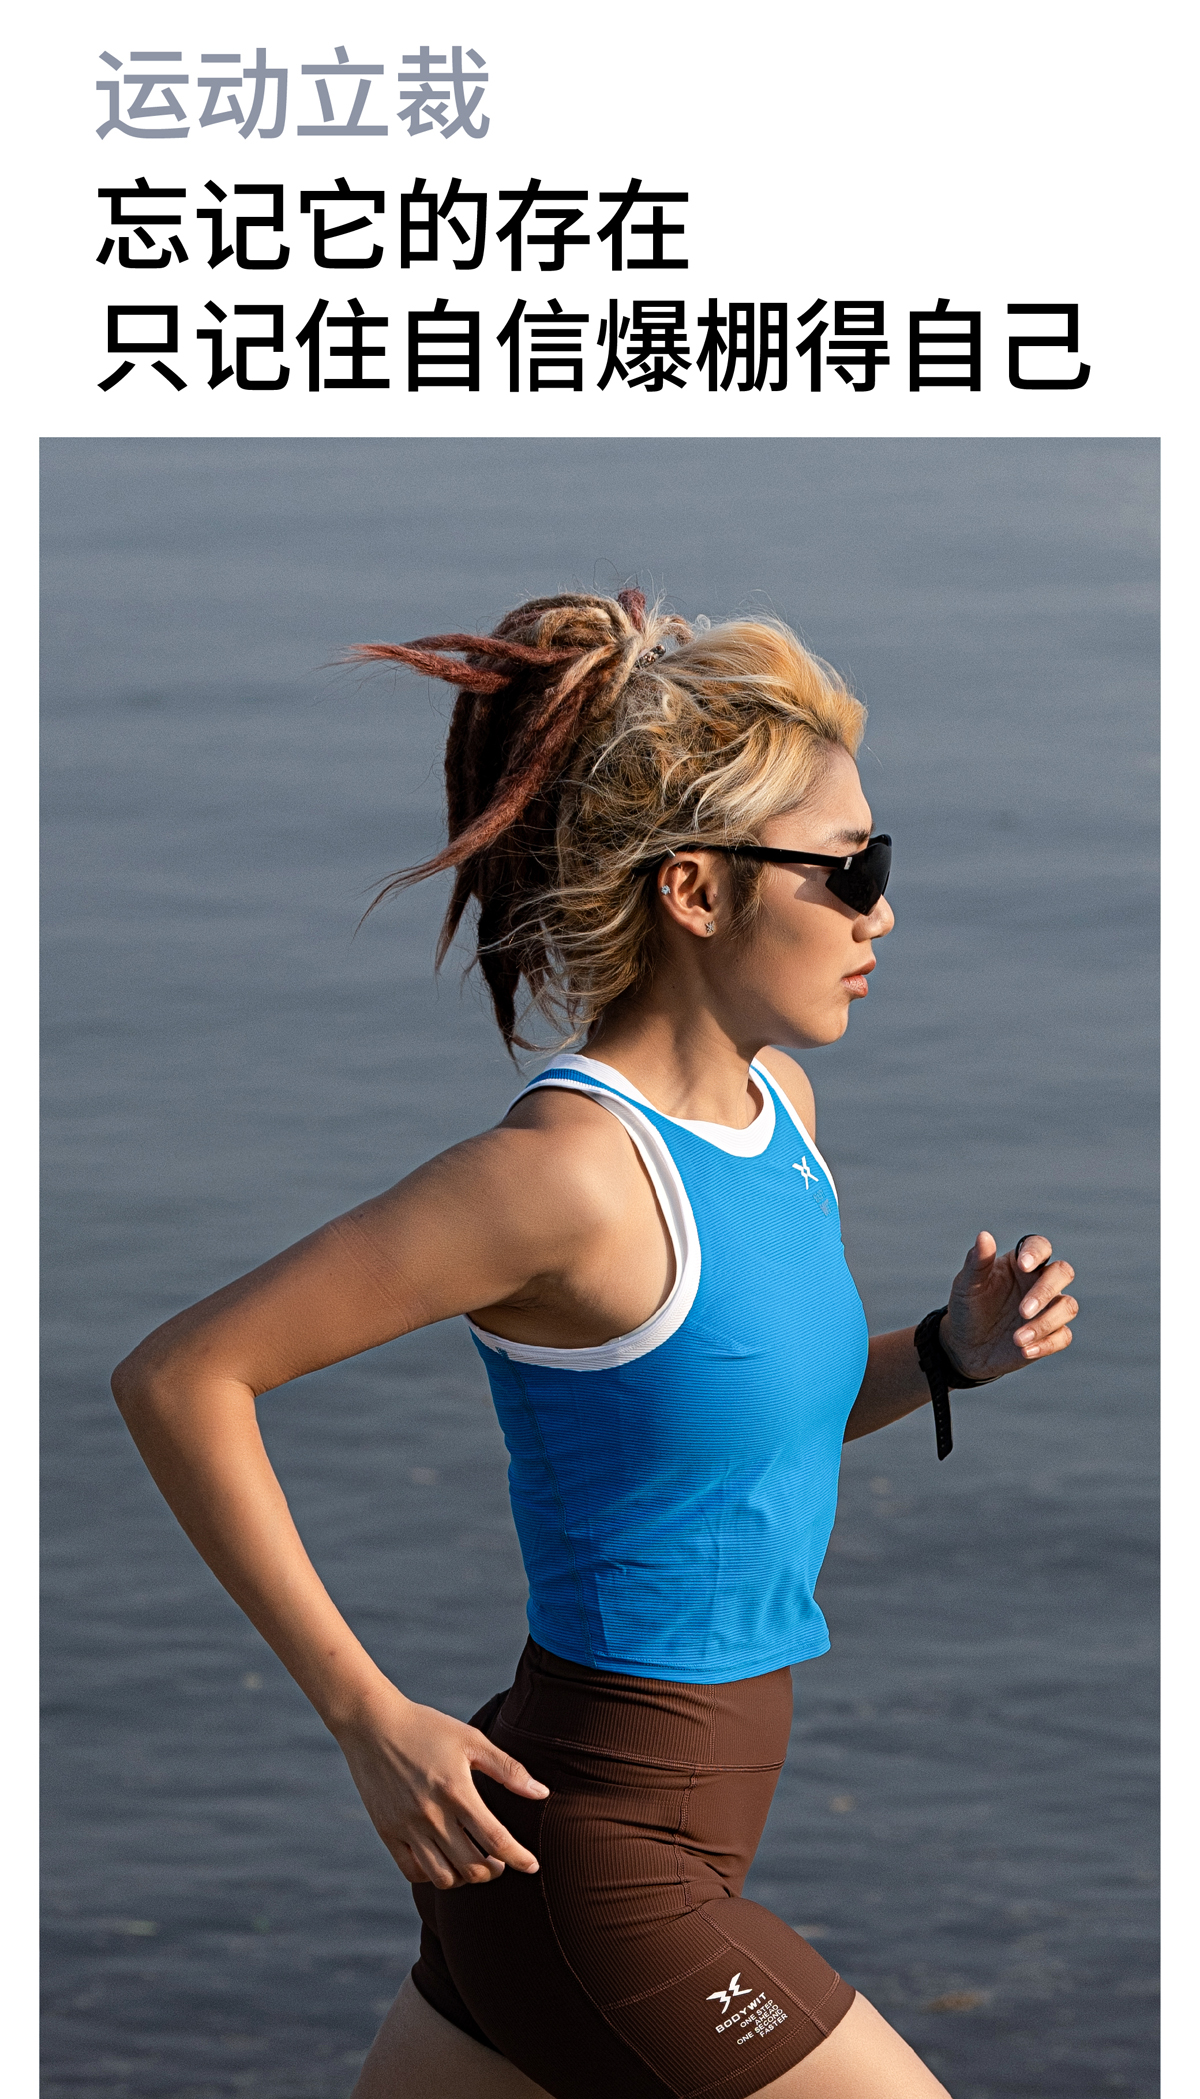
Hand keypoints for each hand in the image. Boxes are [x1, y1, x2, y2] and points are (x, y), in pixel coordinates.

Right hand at [332, 1679, 548, 1890]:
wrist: (373, 1724)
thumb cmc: (427, 1728)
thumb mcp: (471, 1739)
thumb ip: (508, 1769)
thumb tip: (542, 1793)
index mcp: (457, 1790)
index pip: (496, 1840)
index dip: (519, 1858)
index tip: (533, 1866)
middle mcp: (431, 1815)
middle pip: (472, 1866)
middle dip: (494, 1870)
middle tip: (500, 1861)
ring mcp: (407, 1827)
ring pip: (444, 1877)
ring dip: (466, 1878)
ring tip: (474, 1863)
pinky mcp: (387, 1832)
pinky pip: (413, 1872)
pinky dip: (434, 1875)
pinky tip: (444, 1860)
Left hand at [940, 1231, 1077, 1382]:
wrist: (965, 1348)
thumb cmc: (967, 1308)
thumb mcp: (967, 1285)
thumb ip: (977, 1262)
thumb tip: (984, 1235)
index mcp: (1020, 1263)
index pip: (1039, 1246)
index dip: (1036, 1252)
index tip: (1023, 1265)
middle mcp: (1039, 1282)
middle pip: (1063, 1272)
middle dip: (1045, 1291)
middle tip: (1021, 1311)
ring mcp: (1048, 1309)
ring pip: (1068, 1306)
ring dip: (1045, 1323)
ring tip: (1017, 1338)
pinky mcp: (1051, 1335)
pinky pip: (1063, 1336)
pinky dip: (1046, 1344)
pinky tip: (1024, 1350)